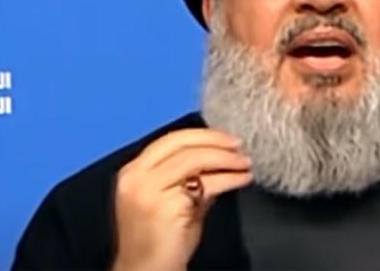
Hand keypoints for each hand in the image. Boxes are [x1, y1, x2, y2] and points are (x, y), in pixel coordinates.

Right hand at [110, 128, 251, 270]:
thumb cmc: (161, 242)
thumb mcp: (174, 201)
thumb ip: (192, 178)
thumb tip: (222, 161)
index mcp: (133, 172)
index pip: (171, 140)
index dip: (202, 135)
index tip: (226, 138)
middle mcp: (136, 176)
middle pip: (181, 143)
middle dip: (215, 140)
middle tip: (239, 145)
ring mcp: (148, 189)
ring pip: (194, 158)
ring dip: (225, 158)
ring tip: (245, 162)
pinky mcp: (164, 204)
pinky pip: (204, 182)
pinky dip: (228, 178)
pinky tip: (242, 179)